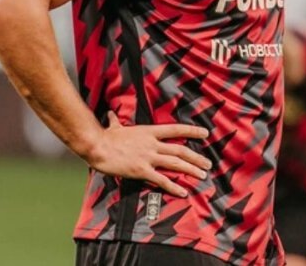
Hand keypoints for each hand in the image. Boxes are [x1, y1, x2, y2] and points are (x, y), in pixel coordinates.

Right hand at [84, 111, 210, 196]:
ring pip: (175, 163)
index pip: (175, 129)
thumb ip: (116, 121)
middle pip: (180, 150)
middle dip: (196, 157)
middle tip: (208, 164)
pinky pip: (162, 180)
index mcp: (148, 132)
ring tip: (202, 175)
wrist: (97, 146)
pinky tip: (183, 192)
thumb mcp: (114, 127)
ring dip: (191, 170)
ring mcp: (148, 157)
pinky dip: (174, 186)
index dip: (192, 131)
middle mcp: (152, 144)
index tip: (205, 133)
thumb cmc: (105, 137)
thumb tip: (111, 114)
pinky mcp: (142, 170)